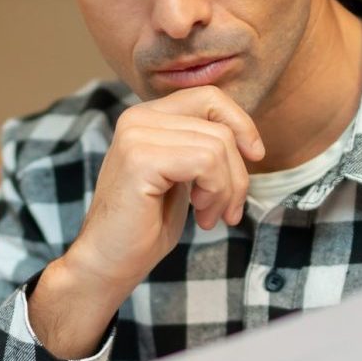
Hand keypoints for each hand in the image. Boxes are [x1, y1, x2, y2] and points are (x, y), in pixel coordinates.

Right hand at [30, 87, 265, 359]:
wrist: (107, 263)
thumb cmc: (145, 226)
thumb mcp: (181, 175)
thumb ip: (200, 145)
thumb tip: (244, 133)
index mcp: (145, 116)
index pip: (208, 97)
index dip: (240, 124)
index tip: (254, 157)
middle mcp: (136, 118)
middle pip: (219, 127)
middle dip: (237, 174)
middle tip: (226, 210)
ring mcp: (136, 136)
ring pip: (218, 146)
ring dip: (226, 190)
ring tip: (210, 216)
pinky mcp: (140, 159)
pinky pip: (206, 162)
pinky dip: (216, 193)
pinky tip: (202, 217)